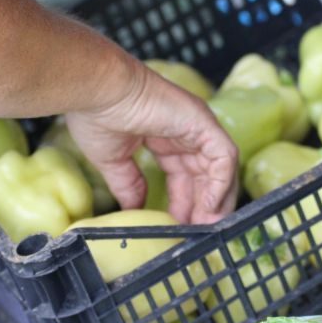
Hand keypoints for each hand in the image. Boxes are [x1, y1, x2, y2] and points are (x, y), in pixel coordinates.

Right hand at [65, 62, 238, 224]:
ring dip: (216, 199)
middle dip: (203, 205)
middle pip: (205, 174)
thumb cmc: (97, 116)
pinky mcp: (203, 122)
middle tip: (198, 232)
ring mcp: (197, 125)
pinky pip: (224, 158)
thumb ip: (129, 184)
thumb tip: (134, 209)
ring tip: (206, 225)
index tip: (179, 226)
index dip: (184, 202)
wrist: (97, 90)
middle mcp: (185, 131)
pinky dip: (220, 184)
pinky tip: (208, 207)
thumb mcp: (113, 161)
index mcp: (165, 136)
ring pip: (220, 168)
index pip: (185, 174)